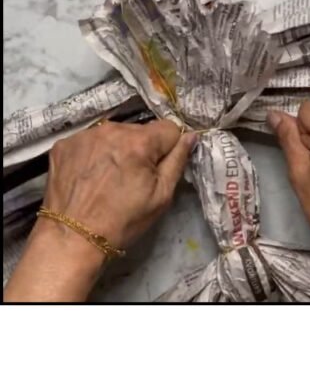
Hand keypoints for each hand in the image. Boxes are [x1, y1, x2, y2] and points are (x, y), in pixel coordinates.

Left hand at [4, 120, 193, 301]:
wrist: (72, 237)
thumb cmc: (123, 220)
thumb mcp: (162, 195)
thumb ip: (178, 160)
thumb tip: (190, 136)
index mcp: (139, 142)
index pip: (169, 128)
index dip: (170, 148)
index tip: (159, 169)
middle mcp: (111, 130)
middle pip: (140, 130)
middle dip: (142, 148)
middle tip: (133, 177)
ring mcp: (84, 136)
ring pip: (115, 134)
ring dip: (118, 149)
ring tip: (110, 177)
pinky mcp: (64, 144)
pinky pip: (91, 140)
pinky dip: (95, 153)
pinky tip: (91, 175)